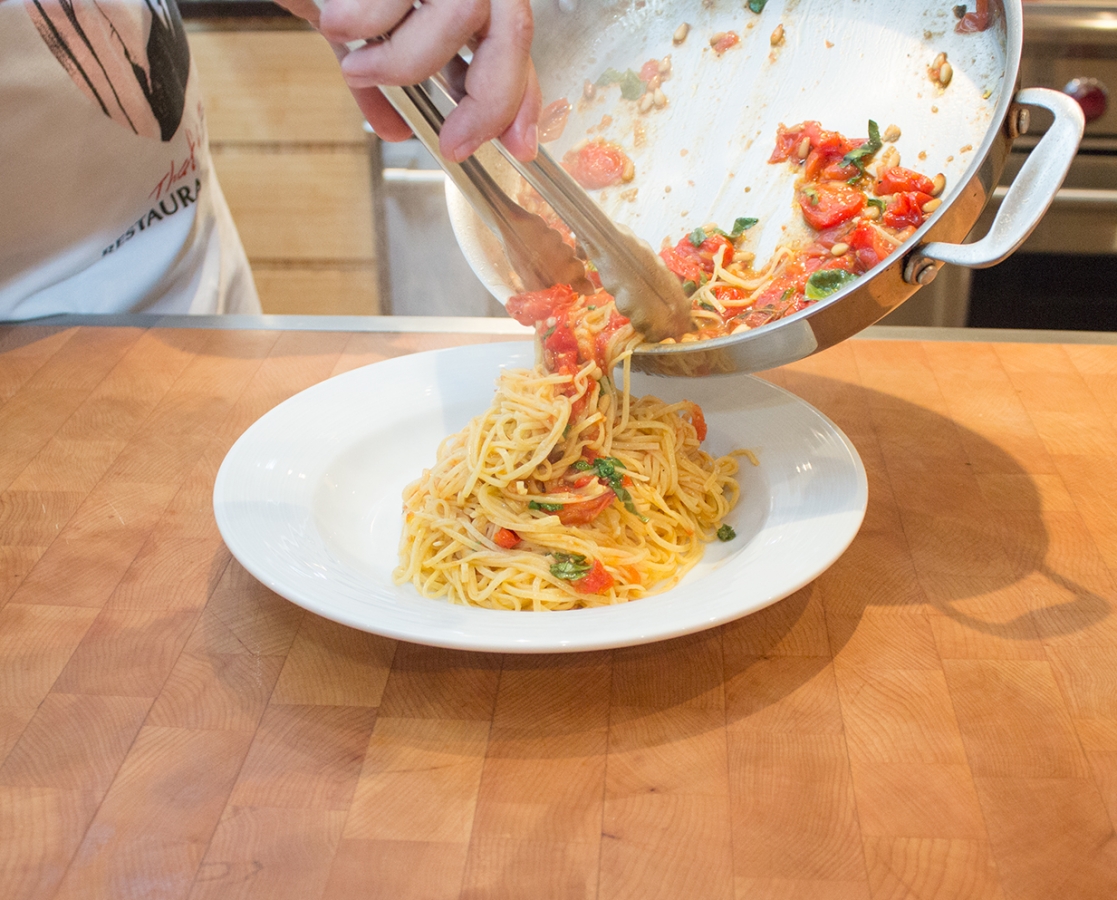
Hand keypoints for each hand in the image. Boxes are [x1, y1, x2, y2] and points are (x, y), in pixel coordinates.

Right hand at [286, 0, 540, 162]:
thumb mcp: (359, 29)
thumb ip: (384, 76)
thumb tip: (396, 129)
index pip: (514, 42)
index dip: (522, 97)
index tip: (517, 145)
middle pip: (513, 30)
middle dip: (488, 100)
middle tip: (452, 139)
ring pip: (462, 13)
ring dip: (406, 60)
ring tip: (357, 63)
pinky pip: (395, 0)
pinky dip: (365, 21)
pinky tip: (336, 19)